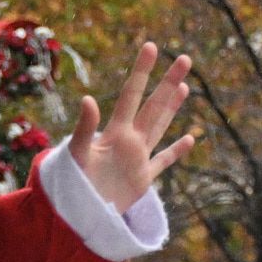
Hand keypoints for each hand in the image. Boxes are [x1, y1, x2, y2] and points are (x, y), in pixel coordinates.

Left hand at [67, 43, 196, 212]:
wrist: (76, 215)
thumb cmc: (71, 184)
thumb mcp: (76, 153)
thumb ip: (84, 127)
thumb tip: (88, 98)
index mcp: (114, 132)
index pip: (131, 95)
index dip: (141, 71)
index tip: (151, 46)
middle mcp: (128, 141)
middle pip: (153, 106)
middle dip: (168, 82)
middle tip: (184, 59)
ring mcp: (137, 159)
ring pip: (160, 127)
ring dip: (172, 108)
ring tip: (184, 86)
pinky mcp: (142, 180)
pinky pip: (163, 162)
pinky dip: (176, 151)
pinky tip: (190, 138)